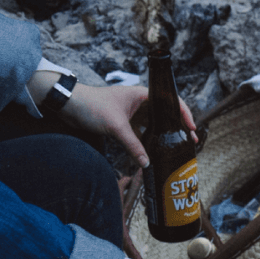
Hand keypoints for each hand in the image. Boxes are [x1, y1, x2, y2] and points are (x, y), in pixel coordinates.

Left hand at [62, 83, 196, 168]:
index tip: (192, 129)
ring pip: (156, 123)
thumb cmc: (91, 106)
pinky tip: (156, 149)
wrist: (67, 104)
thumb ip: (132, 145)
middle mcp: (141, 102)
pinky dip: (151, 138)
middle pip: (167, 113)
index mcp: (143, 95)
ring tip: (178, 146)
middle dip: (180, 126)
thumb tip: (146, 163)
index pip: (172, 101)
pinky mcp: (125, 121)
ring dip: (166, 133)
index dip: (185, 115)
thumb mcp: (115, 126)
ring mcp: (133, 112)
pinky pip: (143, 131)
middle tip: (190, 141)